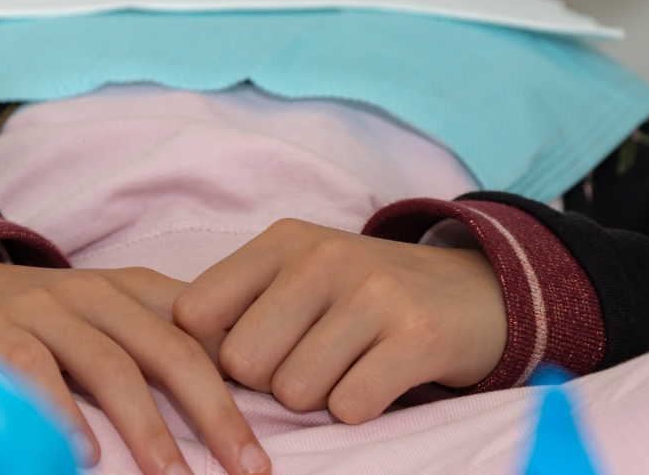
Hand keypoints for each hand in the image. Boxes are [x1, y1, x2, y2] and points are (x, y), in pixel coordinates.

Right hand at [0, 257, 271, 474]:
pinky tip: (83, 456)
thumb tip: (241, 381)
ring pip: (111, 366)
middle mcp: (99, 293)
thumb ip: (166, 335)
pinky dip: (61, 414)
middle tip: (247, 466)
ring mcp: (47, 311)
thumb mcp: (114, 311)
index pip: (203, 328)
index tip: (275, 425)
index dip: (245, 376)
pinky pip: (34, 372)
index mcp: (137, 288)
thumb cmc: (53, 316)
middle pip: (171, 350)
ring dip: (148, 428)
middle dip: (215, 412)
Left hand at [173, 219, 506, 424]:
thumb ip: (241, 305)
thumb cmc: (366, 294)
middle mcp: (324, 257)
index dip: (211, 352)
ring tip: (349, 365)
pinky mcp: (416, 335)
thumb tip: (175, 359)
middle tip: (311, 361)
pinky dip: (359, 408)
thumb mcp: (301, 275)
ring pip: (295, 392)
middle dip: (270, 382)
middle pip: (243, 363)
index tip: (251, 354)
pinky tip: (380, 378)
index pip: (194, 313)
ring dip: (318, 398)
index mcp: (284, 240)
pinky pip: (350, 407)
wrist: (473, 291)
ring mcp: (373, 292)